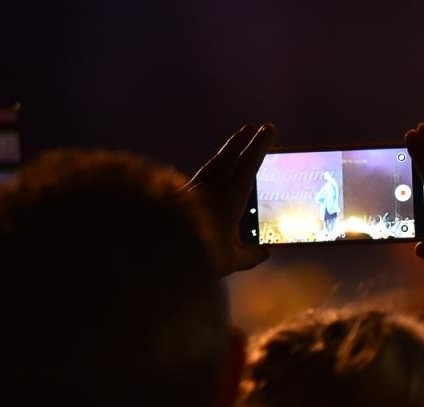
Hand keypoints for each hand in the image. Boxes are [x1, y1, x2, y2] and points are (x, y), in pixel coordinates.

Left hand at [183, 123, 274, 274]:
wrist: (156, 249)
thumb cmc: (197, 256)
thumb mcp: (229, 261)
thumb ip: (249, 256)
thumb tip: (264, 253)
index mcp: (227, 202)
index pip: (246, 168)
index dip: (258, 147)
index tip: (267, 129)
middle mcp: (210, 190)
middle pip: (229, 158)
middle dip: (244, 142)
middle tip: (254, 127)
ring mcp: (194, 190)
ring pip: (214, 163)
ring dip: (228, 148)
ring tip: (238, 138)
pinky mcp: (181, 195)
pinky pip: (202, 173)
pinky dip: (214, 165)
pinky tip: (214, 168)